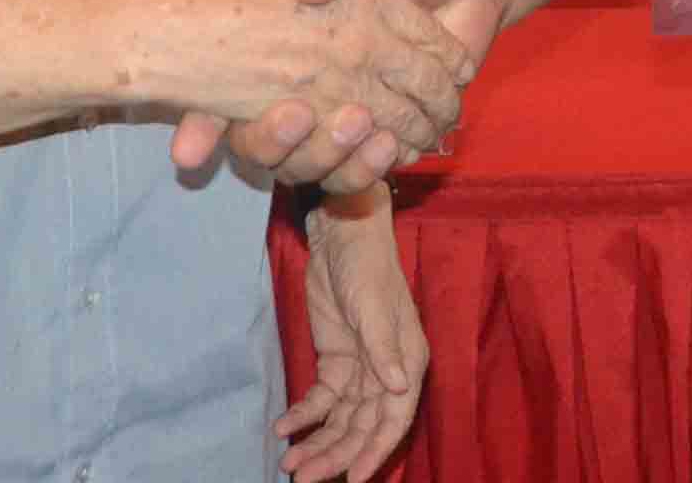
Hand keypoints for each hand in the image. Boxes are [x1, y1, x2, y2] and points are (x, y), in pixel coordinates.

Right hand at [174, 0, 504, 192]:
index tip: (203, 141)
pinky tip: (396, 144)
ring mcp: (348, 109)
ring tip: (362, 128)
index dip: (202, 121)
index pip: (225, 91)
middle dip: (281, 144)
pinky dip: (376, 164)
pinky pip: (365, 167)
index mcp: (289, 38)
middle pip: (273, 144)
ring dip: (336, 157)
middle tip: (301, 118)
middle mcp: (309, 83)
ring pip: (320, 163)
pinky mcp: (388, 128)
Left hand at [275, 192, 425, 480]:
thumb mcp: (375, 306)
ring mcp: (360, 368)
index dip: (375, 451)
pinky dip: (304, 415)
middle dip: (336, 454)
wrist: (342, 233)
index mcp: (407, 362)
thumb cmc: (368, 267)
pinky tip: (284, 427)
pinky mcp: (335, 360)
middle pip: (363, 426)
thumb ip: (384, 348)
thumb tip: (399, 388)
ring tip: (290, 464)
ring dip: (318, 442)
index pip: (393, 418)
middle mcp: (387, 372)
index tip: (352, 478)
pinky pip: (321, 399)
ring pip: (341, 419)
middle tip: (304, 477)